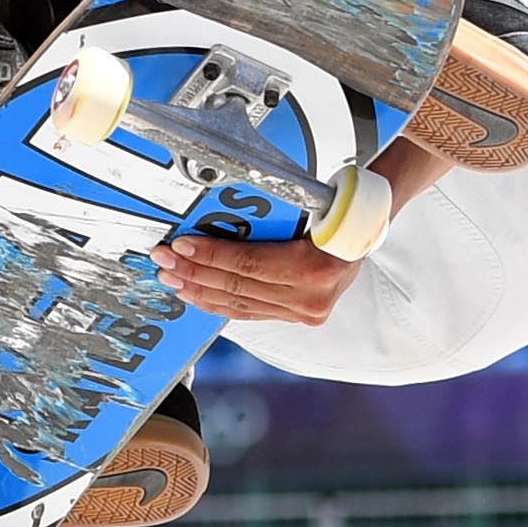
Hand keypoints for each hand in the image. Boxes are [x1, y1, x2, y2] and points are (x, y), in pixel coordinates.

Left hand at [151, 233, 360, 326]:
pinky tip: (197, 294)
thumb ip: (264, 219)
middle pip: (239, 287)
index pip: (249, 264)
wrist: (363, 234)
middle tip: (163, 261)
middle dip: (194, 273)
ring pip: (240, 304)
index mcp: (314, 268)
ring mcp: (306, 312)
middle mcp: (311, 297)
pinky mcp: (299, 318)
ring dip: (200, 290)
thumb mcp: (302, 209)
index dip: (210, 255)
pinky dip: (220, 303)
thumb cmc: (331, 214)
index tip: (180, 245)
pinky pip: (251, 312)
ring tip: (171, 278)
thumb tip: (214, 212)